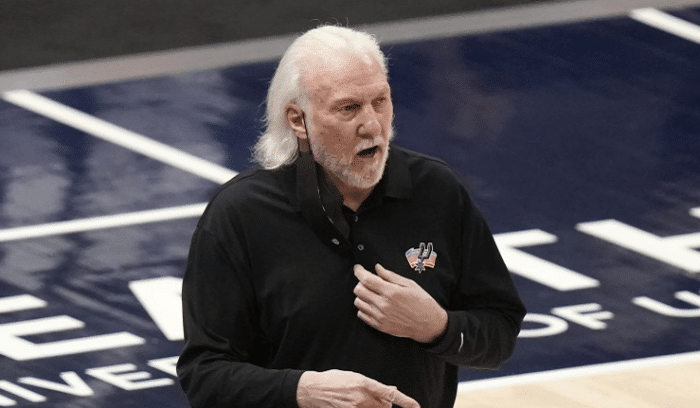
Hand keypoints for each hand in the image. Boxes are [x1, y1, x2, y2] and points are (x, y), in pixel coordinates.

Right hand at [296, 369, 419, 407]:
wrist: (312, 390)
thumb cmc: (333, 380)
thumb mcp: (355, 377)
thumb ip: (374, 385)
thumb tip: (392, 389)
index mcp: (364, 383)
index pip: (390, 393)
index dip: (405, 401)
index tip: (416, 407)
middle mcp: (361, 397)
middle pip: (385, 406)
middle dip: (385, 404)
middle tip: (375, 399)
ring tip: (363, 402)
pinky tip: (357, 405)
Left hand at [353, 264, 447, 343]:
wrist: (428, 324)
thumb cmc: (422, 302)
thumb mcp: (409, 284)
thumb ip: (390, 276)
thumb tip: (377, 268)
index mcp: (391, 292)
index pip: (366, 279)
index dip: (359, 271)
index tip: (358, 268)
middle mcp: (383, 305)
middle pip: (358, 290)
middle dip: (360, 282)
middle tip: (368, 280)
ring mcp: (380, 317)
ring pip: (358, 302)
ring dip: (362, 295)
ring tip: (371, 293)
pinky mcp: (379, 326)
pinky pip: (362, 314)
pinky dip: (364, 307)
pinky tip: (372, 304)